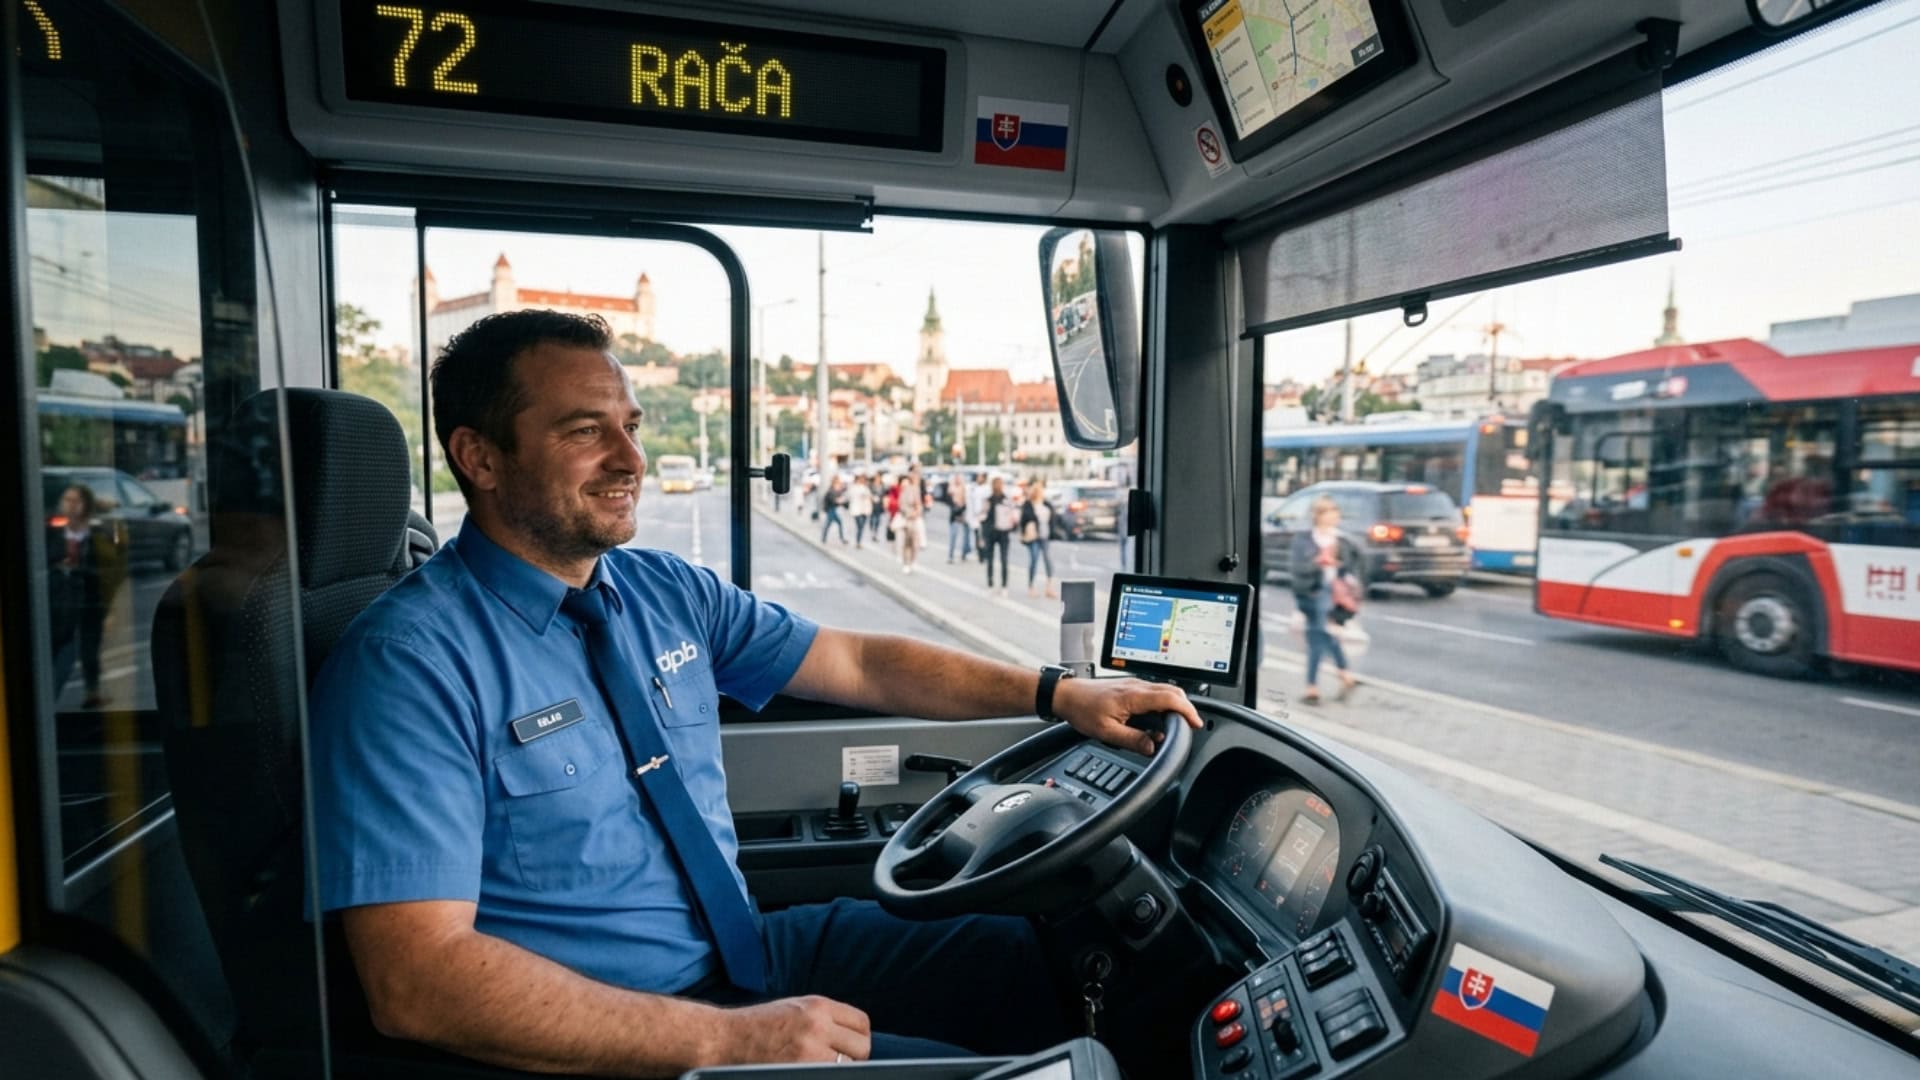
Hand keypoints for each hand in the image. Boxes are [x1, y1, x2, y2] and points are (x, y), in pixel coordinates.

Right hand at [718, 995, 870, 1064]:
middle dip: (853, 1056)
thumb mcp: (794, 1007)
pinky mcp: (799, 1071)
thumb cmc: (758, 1024)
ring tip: (819, 1067)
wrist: (725, 1039)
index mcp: (817, 1006)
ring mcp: (809, 1051)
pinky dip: (823, 1075)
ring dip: (838, 1069)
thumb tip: (852, 1034)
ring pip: (848, 1067)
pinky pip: (828, 1075)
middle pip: (862, 1047)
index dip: (858, 1037)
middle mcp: (817, 1026)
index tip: (849, 1045)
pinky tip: (810, 1073)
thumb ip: (824, 1017)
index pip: (862, 1023)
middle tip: (837, 1061)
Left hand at [1052, 677, 1201, 755]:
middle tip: (1190, 725)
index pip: (1170, 698)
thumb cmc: (1081, 709)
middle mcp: (1137, 686)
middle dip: (1186, 707)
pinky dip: (1164, 702)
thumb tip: (1152, 747)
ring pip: (1164, 690)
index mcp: (1133, 696)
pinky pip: (1154, 691)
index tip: (1195, 723)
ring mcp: (1134, 684)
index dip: (1187, 710)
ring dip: (1175, 704)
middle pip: (1173, 691)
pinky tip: (1158, 717)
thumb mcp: (1106, 732)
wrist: (1066, 694)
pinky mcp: (1130, 686)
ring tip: (1176, 724)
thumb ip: (1132, 740)